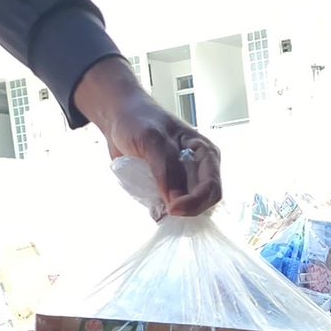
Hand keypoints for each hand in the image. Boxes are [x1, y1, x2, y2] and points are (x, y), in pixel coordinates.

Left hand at [73, 57, 222, 216]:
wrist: (119, 117)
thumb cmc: (138, 120)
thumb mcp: (152, 140)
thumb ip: (166, 170)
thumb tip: (176, 203)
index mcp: (206, 154)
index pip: (211, 188)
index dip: (195, 202)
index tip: (171, 209)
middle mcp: (200, 170)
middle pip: (205, 203)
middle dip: (186, 210)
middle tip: (163, 211)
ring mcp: (186, 180)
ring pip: (190, 209)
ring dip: (174, 213)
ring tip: (156, 205)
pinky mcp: (171, 188)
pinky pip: (173, 208)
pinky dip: (164, 212)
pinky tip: (152, 205)